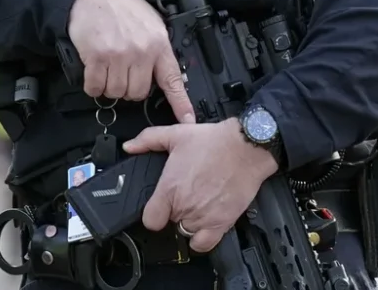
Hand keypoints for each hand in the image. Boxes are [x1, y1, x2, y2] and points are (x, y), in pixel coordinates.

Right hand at [67, 0, 194, 122]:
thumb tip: (165, 75)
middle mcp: (141, 52)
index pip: (173, 80)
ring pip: (117, 92)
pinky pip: (96, 88)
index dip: (181, 103)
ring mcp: (119, 56)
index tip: (188, 120)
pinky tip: (96, 73)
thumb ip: (159, 50)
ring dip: (111, 87)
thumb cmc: (124, 8)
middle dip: (130, 89)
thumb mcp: (153, 25)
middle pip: (138, 93)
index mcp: (159, 45)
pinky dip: (94, 86)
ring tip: (110, 69)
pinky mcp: (97, 58)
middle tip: (124, 74)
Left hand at [122, 119, 277, 252]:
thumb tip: (130, 146)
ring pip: (186, 232)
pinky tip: (206, 225)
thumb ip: (148, 139)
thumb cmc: (215, 141)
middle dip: (176, 211)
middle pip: (170, 223)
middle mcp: (184, 206)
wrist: (247, 146)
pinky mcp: (221, 223)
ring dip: (190, 222)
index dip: (154, 213)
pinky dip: (202, 239)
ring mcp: (202, 217)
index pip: (150, 219)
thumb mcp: (177, 133)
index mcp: (169, 188)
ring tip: (200, 205)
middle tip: (188, 194)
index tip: (161, 207)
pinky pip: (204, 244)